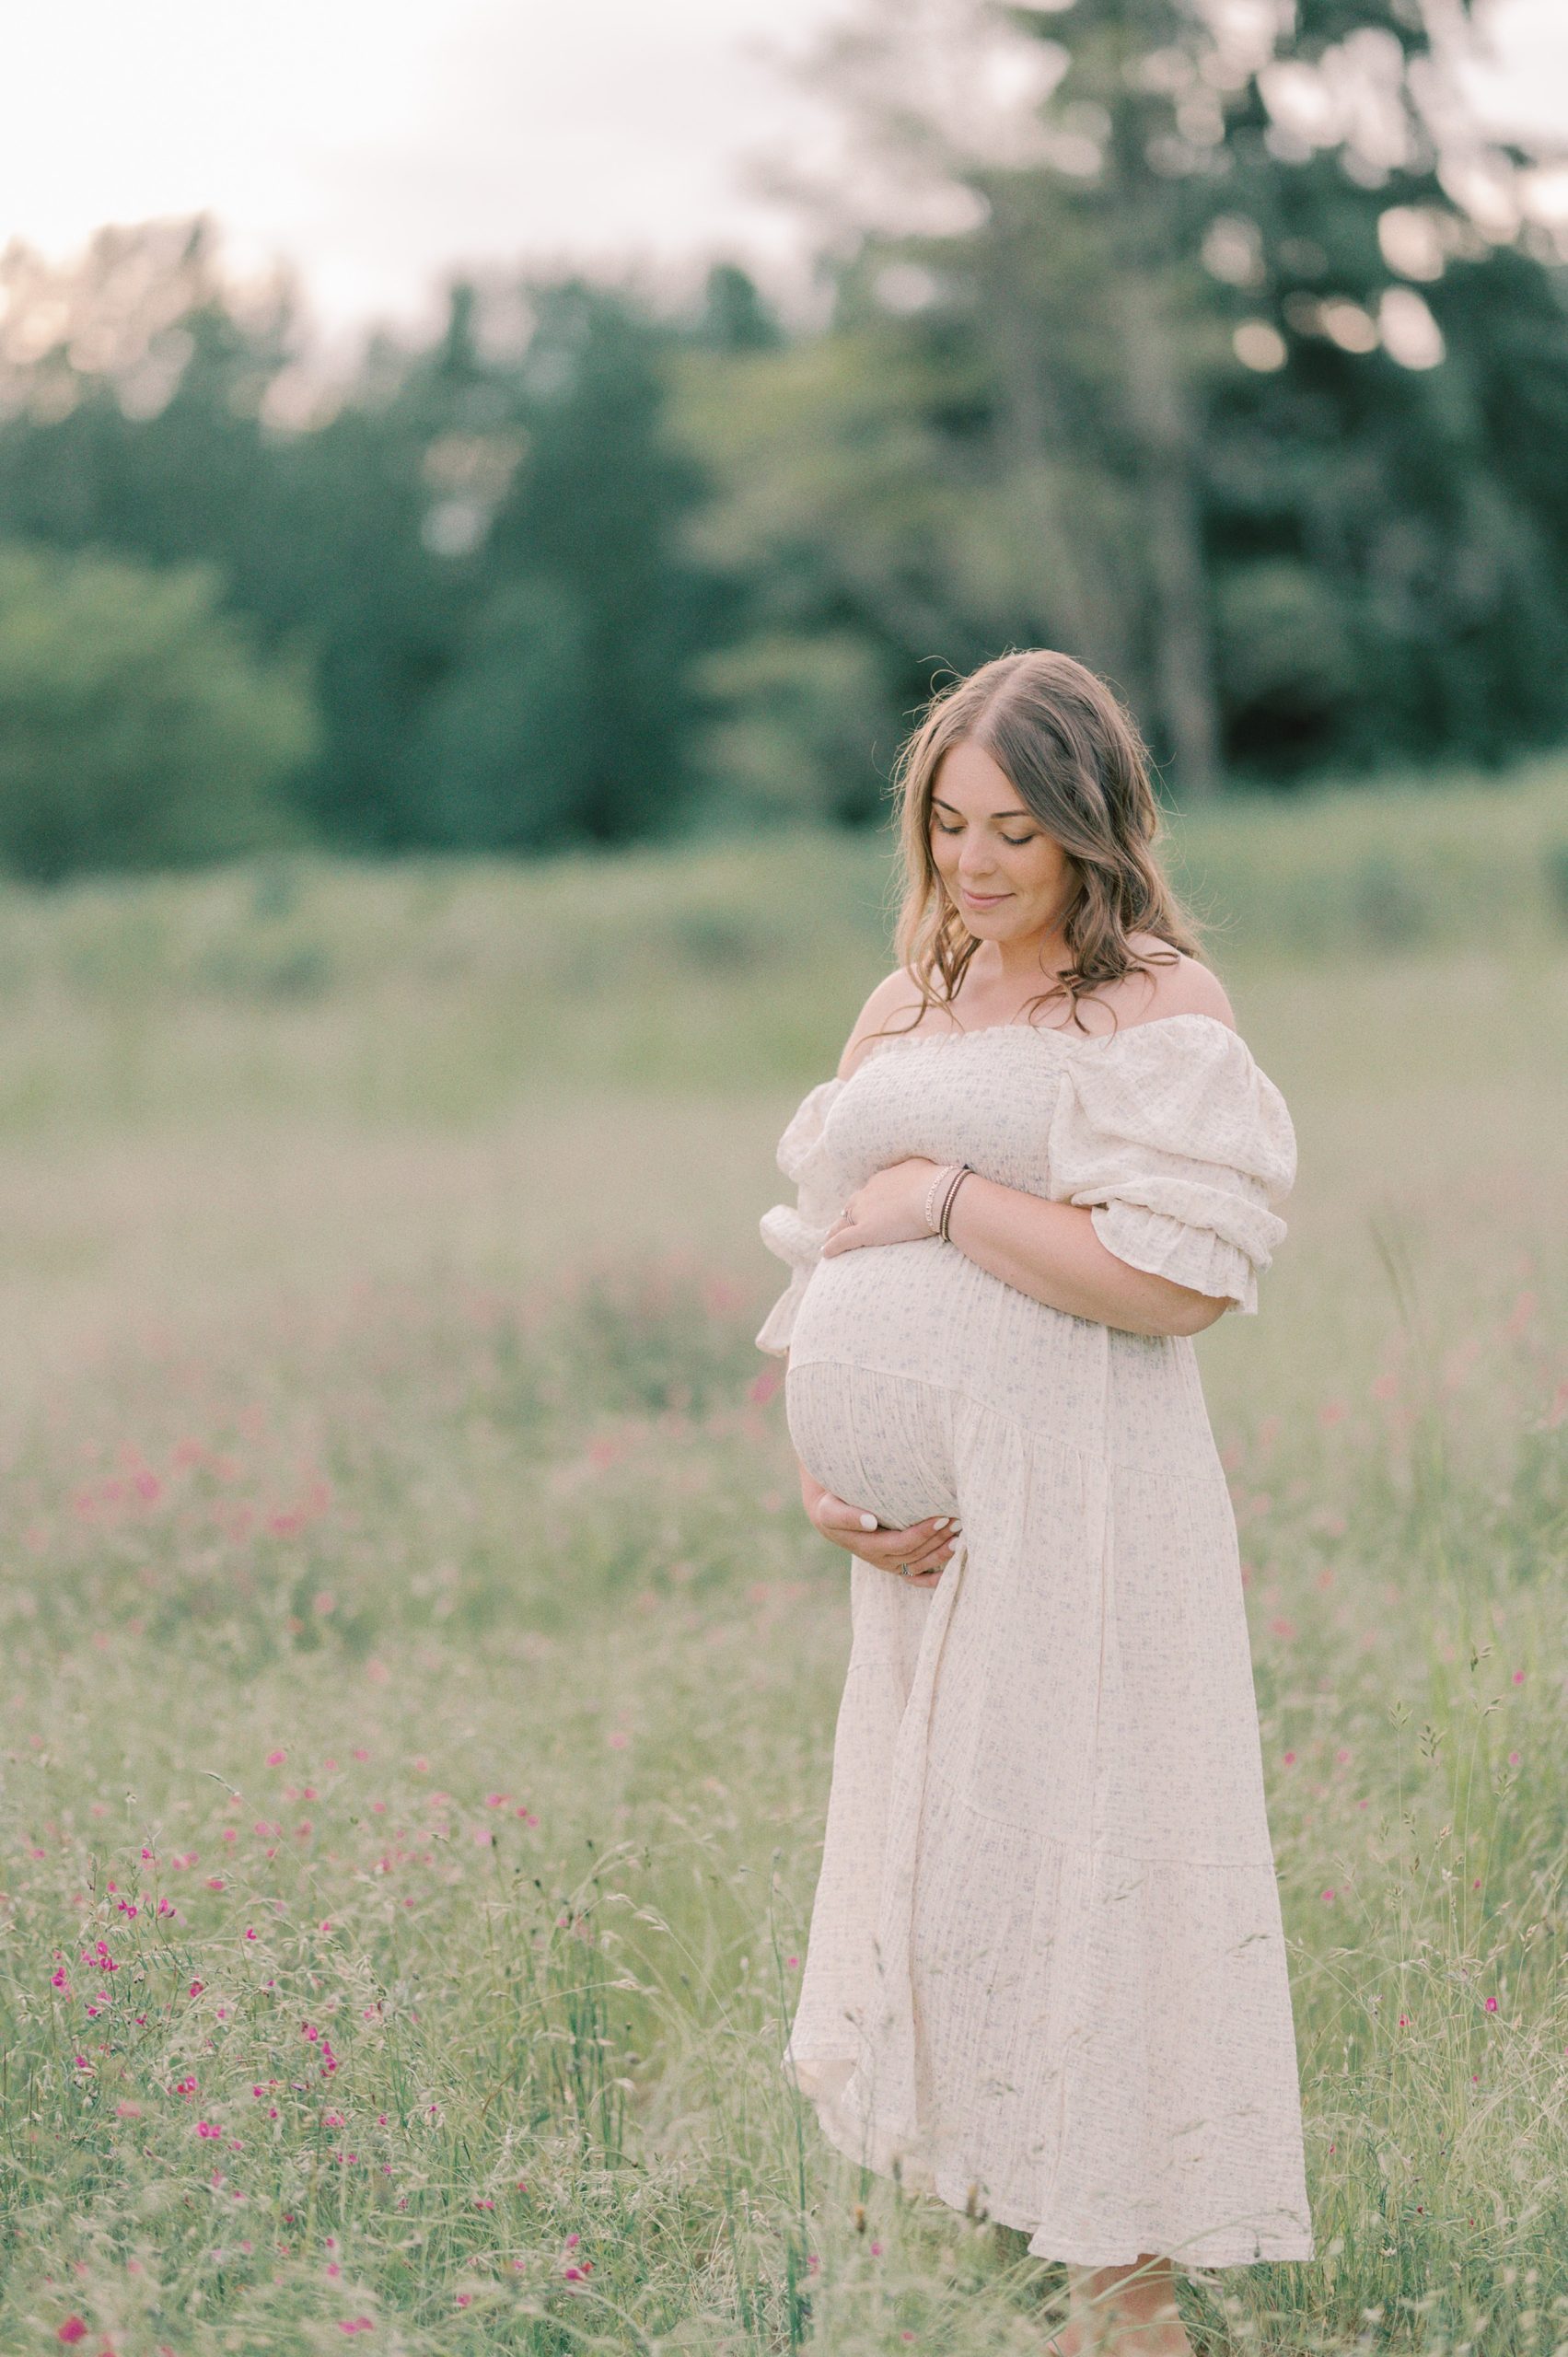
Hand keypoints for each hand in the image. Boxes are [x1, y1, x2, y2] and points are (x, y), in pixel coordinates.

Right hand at [809, 1490, 960, 1587]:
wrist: (831, 1518)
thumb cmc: (833, 1507)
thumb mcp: (831, 1510)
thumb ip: (848, 1516)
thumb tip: (870, 1521)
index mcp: (869, 1547)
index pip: (902, 1543)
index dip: (923, 1533)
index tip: (941, 1517)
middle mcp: (881, 1560)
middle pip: (916, 1554)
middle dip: (939, 1539)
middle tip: (958, 1521)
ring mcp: (889, 1564)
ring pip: (920, 1565)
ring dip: (942, 1553)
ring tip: (962, 1536)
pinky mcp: (894, 1564)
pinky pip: (916, 1578)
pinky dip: (934, 1579)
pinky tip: (951, 1573)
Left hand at [820, 1158, 942, 1255]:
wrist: (935, 1195)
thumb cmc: (937, 1182)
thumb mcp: (925, 1169)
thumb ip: (918, 1173)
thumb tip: (923, 1175)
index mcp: (883, 1180)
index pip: (871, 1192)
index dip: (869, 1201)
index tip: (870, 1207)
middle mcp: (869, 1194)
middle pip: (852, 1205)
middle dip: (849, 1214)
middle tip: (846, 1221)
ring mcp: (864, 1213)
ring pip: (842, 1223)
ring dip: (835, 1231)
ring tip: (830, 1240)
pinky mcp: (864, 1231)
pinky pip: (842, 1240)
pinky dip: (832, 1247)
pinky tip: (825, 1253)